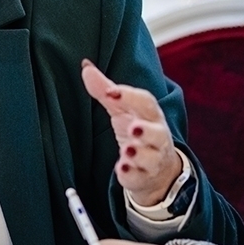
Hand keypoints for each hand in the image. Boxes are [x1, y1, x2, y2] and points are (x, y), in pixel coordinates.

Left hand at [81, 60, 181, 205]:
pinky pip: (140, 177)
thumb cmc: (137, 131)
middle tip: (133, 127)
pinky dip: (131, 174)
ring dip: (139, 154)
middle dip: (146, 131)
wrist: (156, 169)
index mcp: (150, 115)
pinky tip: (122, 169)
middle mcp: (156, 136)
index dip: (129, 96)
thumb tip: (85, 67)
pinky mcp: (143, 177)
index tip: (110, 91)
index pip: (145, 102)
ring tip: (127, 150)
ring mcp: (152, 159)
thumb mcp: (121, 109)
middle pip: (157, 133)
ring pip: (151, 158)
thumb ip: (105, 90)